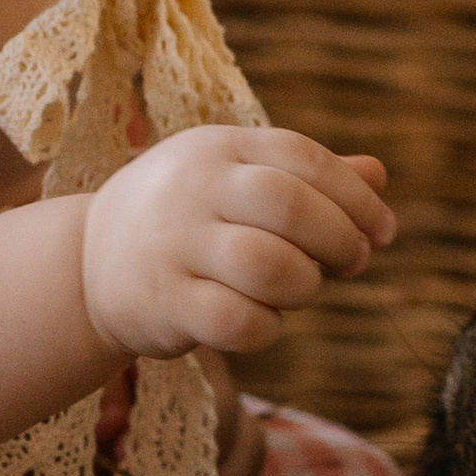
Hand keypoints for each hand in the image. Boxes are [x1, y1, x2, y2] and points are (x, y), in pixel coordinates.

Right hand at [79, 127, 394, 361]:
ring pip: (269, 266)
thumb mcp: (237, 177)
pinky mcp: (163, 302)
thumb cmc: (190, 215)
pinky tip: (262, 320)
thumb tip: (378, 175)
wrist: (91, 260)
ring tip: (301, 289)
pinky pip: (239, 322)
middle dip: (339, 239)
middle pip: (288, 205)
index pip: (302, 157)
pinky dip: (268, 328)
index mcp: (219, 147)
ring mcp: (173, 245)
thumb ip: (307, 177)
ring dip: (306, 285)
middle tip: (354, 262)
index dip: (355, 197)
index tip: (383, 232)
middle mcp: (193, 188)